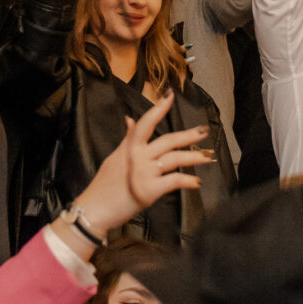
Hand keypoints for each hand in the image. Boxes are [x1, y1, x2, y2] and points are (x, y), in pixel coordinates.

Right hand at [70, 91, 212, 238]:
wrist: (94, 209)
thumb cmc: (103, 185)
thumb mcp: (114, 157)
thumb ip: (127, 139)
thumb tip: (129, 120)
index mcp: (130, 147)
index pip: (146, 122)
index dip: (159, 108)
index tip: (170, 95)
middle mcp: (138, 156)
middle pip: (168, 140)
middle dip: (188, 135)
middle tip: (204, 130)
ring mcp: (144, 172)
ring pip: (175, 159)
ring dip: (194, 157)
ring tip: (208, 157)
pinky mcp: (149, 190)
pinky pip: (174, 181)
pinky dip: (187, 181)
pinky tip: (196, 182)